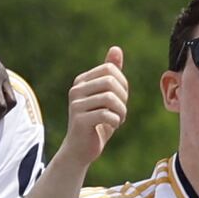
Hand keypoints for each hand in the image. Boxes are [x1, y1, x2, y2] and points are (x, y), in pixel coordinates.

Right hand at [60, 45, 131, 168]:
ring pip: (110, 98)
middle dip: (123, 98)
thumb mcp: (107, 96)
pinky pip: (106, 114)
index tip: (121, 99)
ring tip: (118, 119)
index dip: (123, 83)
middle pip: (110, 82)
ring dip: (121, 111)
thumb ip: (111, 73)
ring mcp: (75, 104)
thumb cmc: (97, 121)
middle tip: (121, 111)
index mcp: (81, 81)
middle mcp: (76, 90)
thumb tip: (116, 48)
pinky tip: (112, 126)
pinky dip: (115, 121)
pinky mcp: (79, 120)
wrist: (81, 149)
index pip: (110, 69)